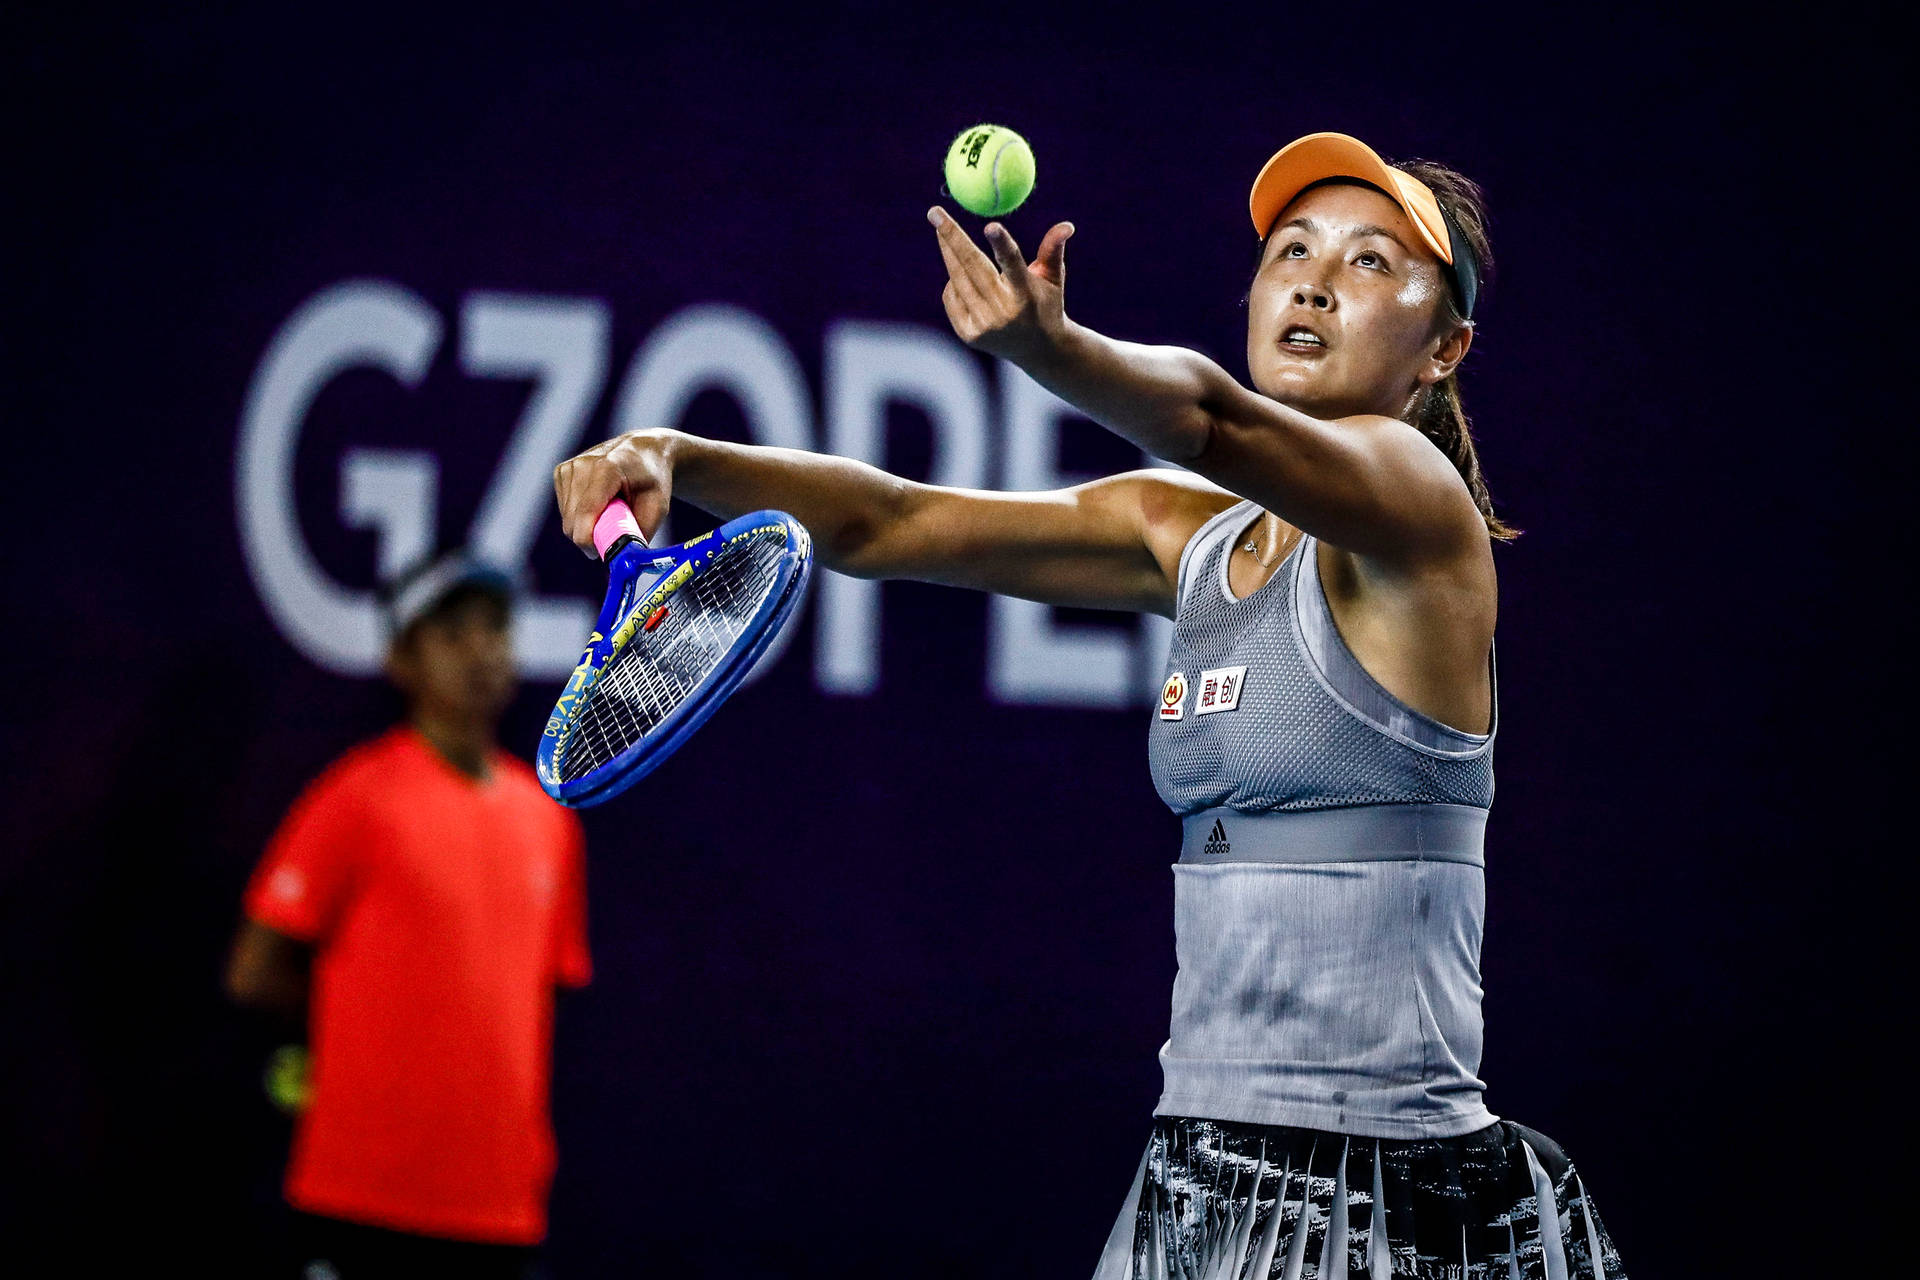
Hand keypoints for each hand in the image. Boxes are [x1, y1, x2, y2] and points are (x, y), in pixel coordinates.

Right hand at [553, 429, 676, 556]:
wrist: (644, 451)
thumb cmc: (653, 481)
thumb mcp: (658, 508)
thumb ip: (639, 535)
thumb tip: (622, 562)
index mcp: (606, 470)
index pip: (585, 516)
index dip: (590, 543)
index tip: (603, 554)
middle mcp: (583, 465)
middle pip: (573, 523)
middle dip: (591, 538)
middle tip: (615, 534)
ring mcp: (569, 467)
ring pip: (567, 520)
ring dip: (587, 526)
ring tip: (610, 512)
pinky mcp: (562, 472)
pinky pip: (565, 510)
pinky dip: (580, 516)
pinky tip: (599, 504)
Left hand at [928, 208, 1073, 363]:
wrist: (1039, 351)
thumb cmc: (1046, 305)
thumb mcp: (1053, 278)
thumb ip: (1053, 250)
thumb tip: (1066, 225)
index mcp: (1026, 295)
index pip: (1013, 265)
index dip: (1002, 245)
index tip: (991, 225)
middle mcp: (1003, 312)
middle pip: (973, 266)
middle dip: (952, 236)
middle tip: (935, 213)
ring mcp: (983, 326)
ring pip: (957, 279)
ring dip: (948, 253)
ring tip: (942, 233)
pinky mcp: (969, 335)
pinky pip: (951, 296)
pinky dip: (954, 282)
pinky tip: (963, 278)